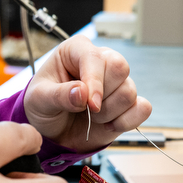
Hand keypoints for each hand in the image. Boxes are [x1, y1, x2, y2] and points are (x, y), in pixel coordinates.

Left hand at [23, 35, 151, 151]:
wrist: (53, 132)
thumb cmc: (43, 106)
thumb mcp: (39, 100)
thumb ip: (58, 95)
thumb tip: (82, 93)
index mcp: (77, 50)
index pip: (96, 57)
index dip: (95, 81)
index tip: (90, 104)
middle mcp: (101, 62)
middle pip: (120, 67)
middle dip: (102, 96)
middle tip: (84, 109)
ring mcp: (117, 82)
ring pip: (129, 91)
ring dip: (108, 113)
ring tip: (90, 117)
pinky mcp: (128, 103)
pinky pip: (143, 109)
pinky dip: (125, 122)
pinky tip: (107, 125)